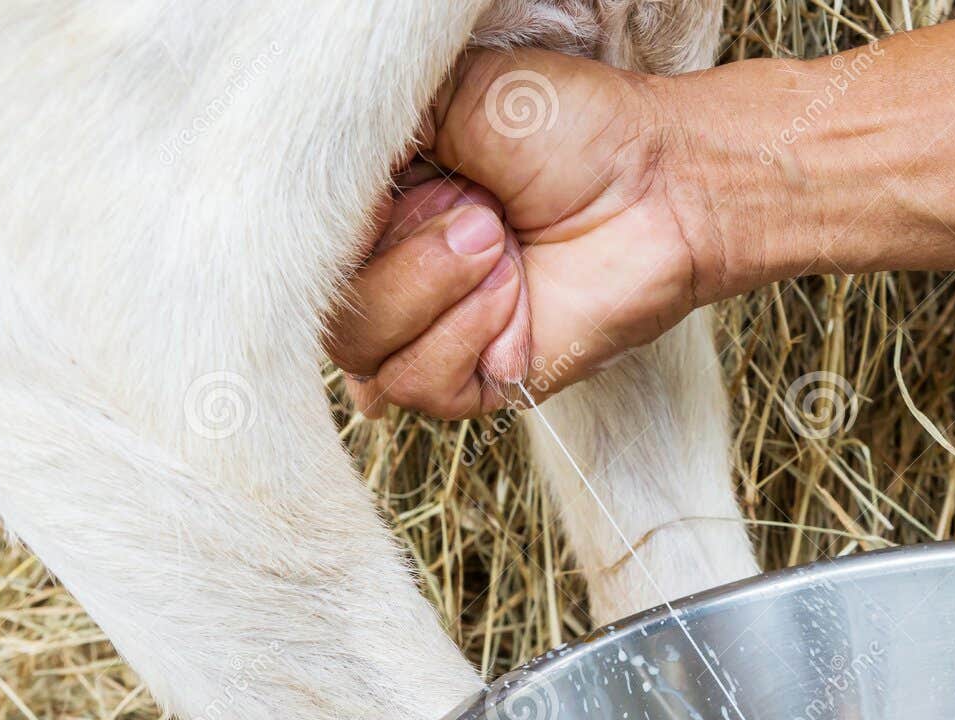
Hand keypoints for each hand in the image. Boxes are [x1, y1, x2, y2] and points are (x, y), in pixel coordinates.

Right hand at [332, 48, 724, 417]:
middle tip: (477, 210)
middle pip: (320, 306)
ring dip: (431, 290)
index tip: (393, 182)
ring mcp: (433, 333)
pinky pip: (420, 386)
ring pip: (364, 352)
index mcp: (374, 212)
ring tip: (499, 242)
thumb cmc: (571, 130)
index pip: (295, 250)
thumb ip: (367, 136)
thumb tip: (308, 193)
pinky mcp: (480, 382)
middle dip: (396, 253)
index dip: (325, 228)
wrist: (658, 179)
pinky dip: (462, 335)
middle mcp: (393, 277)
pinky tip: (513, 292)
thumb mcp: (448, 98)